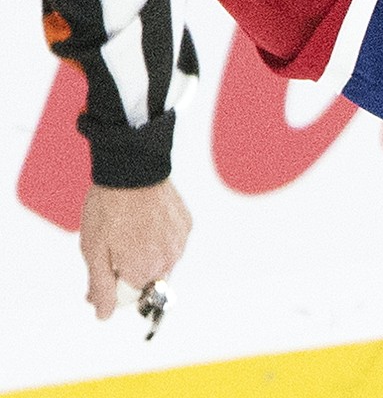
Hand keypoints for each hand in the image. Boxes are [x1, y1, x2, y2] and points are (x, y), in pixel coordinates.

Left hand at [79, 180, 191, 319]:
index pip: (130, 297)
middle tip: (113, 246)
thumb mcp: (93, 250)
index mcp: (144, 271)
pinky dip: (160, 237)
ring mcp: (181, 241)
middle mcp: (168, 260)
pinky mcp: (186, 224)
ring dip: (146, 254)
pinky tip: (146, 220)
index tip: (102, 269)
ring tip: (130, 229)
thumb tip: (105, 314)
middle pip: (148, 280)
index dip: (112, 286)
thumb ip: (101, 285)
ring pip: (162, 261)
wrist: (133, 170)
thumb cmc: (108, 209)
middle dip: (130, 271)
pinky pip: (173, 242)